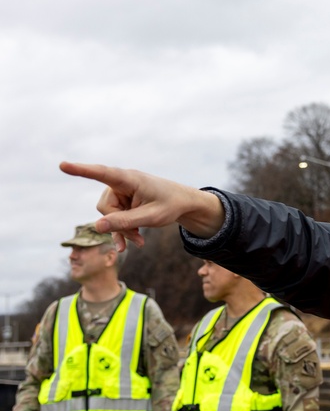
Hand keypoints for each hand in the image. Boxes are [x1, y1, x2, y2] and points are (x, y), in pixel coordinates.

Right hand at [59, 162, 225, 249]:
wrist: (185, 203)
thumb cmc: (171, 205)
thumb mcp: (151, 217)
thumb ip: (125, 222)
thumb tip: (97, 227)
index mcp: (130, 179)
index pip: (102, 173)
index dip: (82, 170)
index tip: (63, 165)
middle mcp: (122, 182)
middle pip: (105, 207)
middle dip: (118, 225)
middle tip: (137, 239)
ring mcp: (121, 191)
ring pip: (108, 215)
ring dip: (122, 229)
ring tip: (139, 241)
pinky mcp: (123, 200)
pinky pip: (114, 217)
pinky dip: (122, 230)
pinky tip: (130, 245)